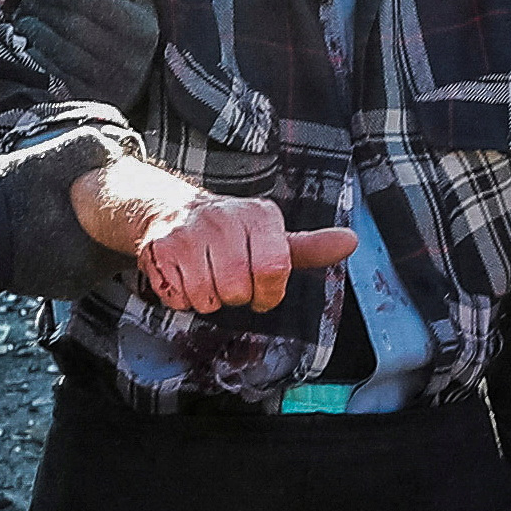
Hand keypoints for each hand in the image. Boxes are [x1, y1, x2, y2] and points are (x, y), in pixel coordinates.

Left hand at [5, 0, 160, 101]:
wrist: (138, 73)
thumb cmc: (130, 18)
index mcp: (142, 28)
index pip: (90, 0)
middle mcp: (129, 60)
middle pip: (72, 25)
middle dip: (43, 7)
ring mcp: (109, 84)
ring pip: (60, 50)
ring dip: (34, 29)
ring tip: (26, 18)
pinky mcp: (89, 100)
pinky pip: (54, 73)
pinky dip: (36, 54)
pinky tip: (31, 41)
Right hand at [71, 164, 358, 311]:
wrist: (168, 211)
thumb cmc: (230, 234)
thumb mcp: (271, 237)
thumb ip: (309, 247)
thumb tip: (351, 242)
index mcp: (259, 215)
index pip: (274, 269)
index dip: (269, 293)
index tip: (263, 291)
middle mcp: (224, 218)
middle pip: (237, 289)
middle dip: (235, 297)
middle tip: (229, 280)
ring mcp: (188, 231)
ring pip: (207, 297)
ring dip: (208, 300)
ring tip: (206, 276)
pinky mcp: (159, 248)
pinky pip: (178, 297)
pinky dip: (182, 298)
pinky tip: (184, 276)